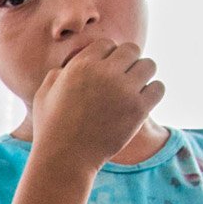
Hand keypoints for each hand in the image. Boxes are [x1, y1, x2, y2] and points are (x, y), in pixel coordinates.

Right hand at [28, 37, 162, 175]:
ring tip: (133, 89)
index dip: (107, 56)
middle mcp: (105, 73)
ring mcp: (124, 91)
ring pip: (149, 65)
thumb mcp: (44, 94)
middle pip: (132, 50)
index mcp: (81, 65)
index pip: (107, 44)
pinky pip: (158, 88)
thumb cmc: (51, 128)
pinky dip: (152, 93)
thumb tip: (68, 65)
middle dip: (127, 62)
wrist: (65, 159)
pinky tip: (141, 102)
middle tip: (122, 79)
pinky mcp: (138, 109)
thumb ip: (58, 73)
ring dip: (142, 75)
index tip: (105, 71)